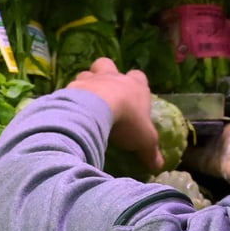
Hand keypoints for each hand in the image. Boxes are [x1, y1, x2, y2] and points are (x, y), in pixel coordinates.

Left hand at [71, 58, 162, 172]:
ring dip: (86, 84)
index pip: (139, 76)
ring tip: (85, 101)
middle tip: (105, 91)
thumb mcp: (145, 140)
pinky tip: (71, 110)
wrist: (96, 110)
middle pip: (108, 65)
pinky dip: (71, 97)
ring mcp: (91, 80)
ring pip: (86, 73)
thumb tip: (159, 166)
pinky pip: (70, 88)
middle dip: (106, 73)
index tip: (135, 97)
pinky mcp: (72, 87)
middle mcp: (112, 77)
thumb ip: (151, 151)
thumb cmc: (128, 121)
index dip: (137, 84)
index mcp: (134, 85)